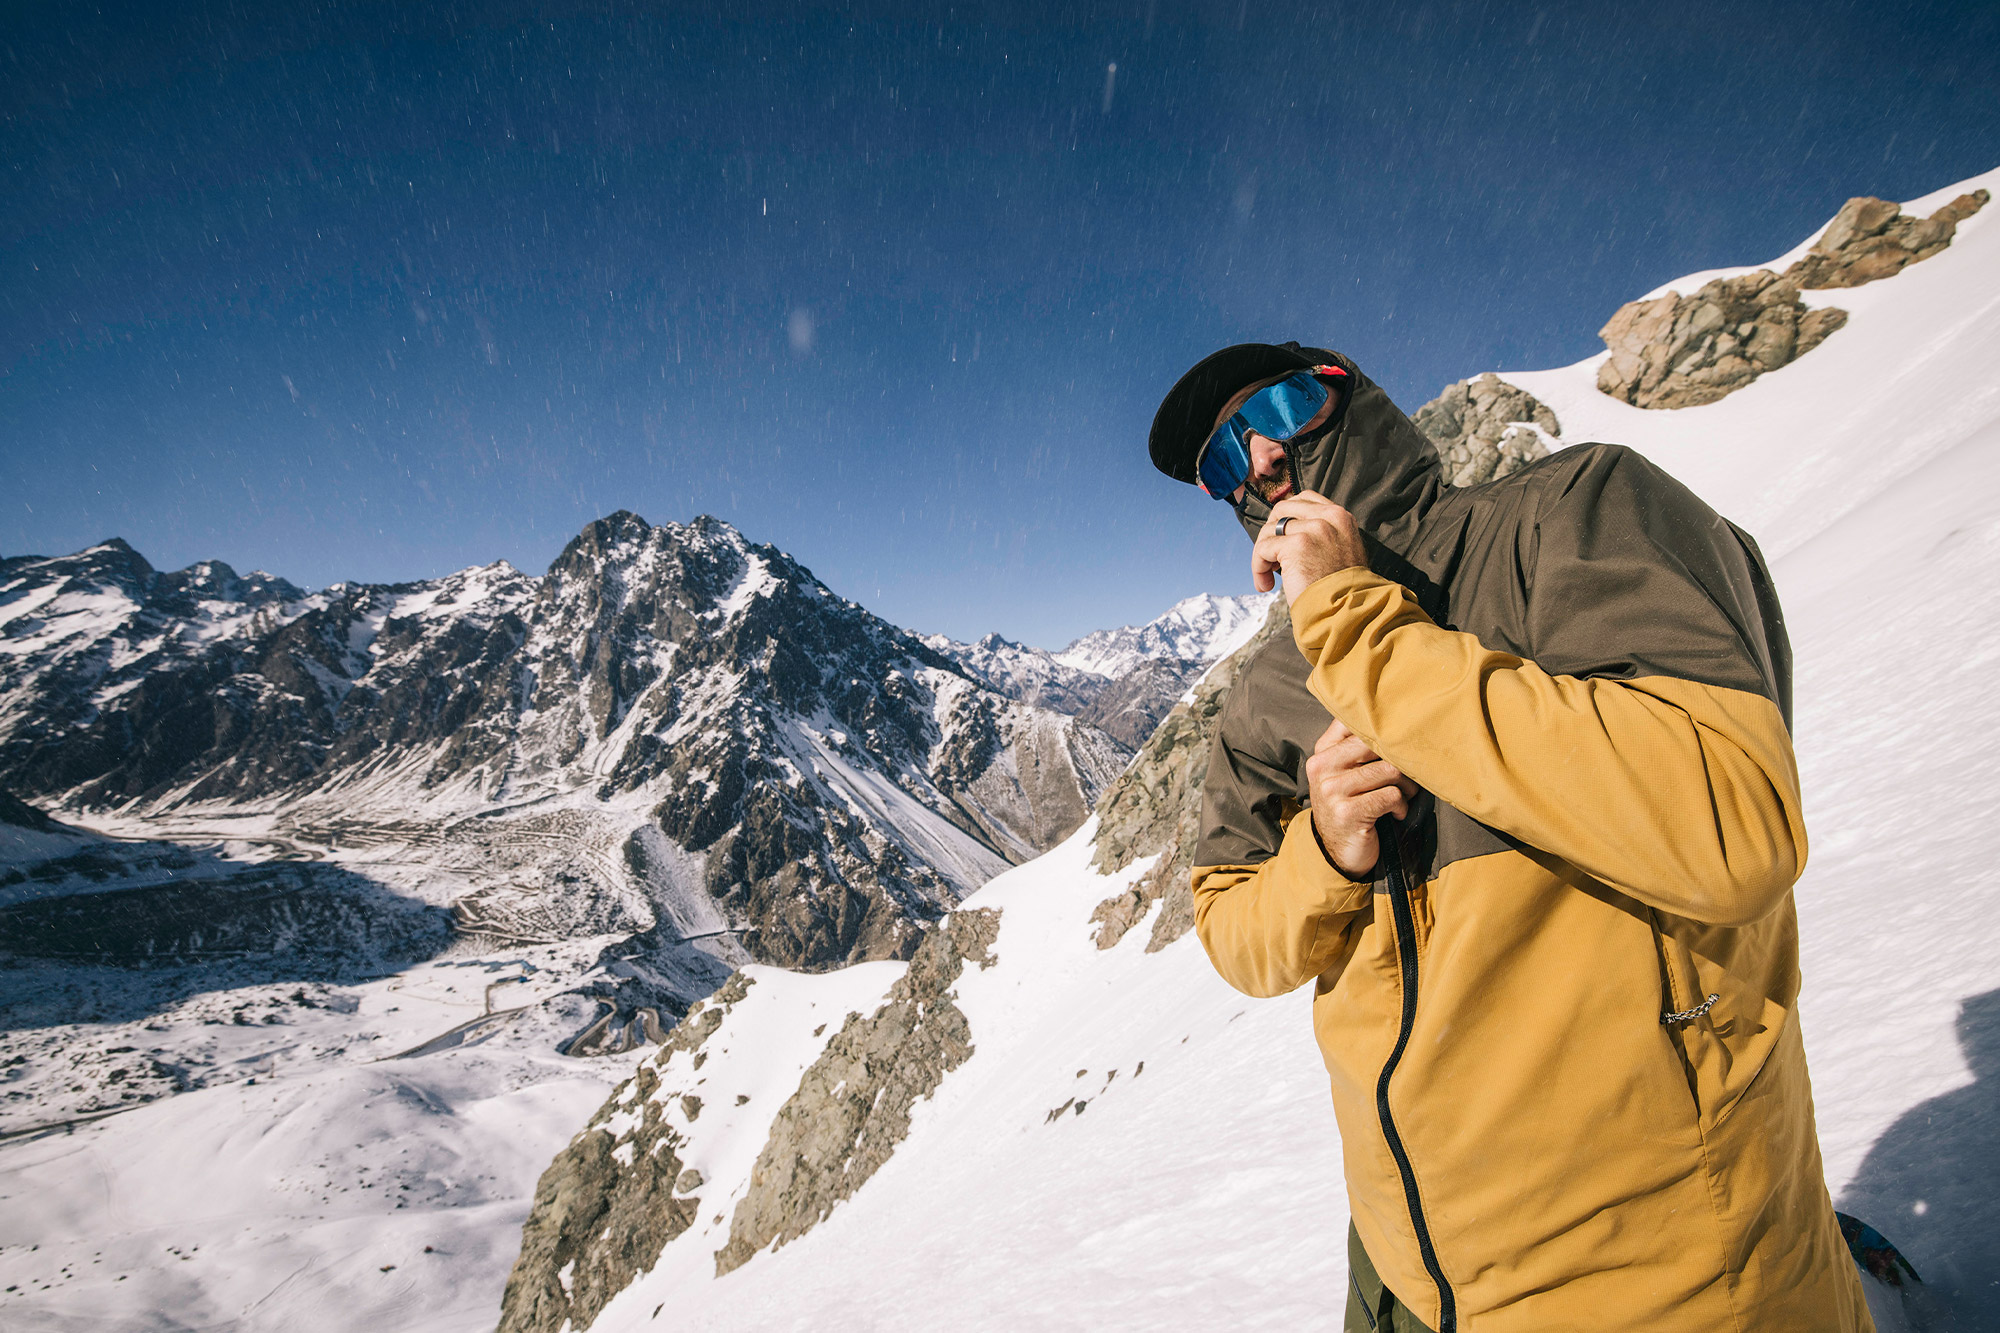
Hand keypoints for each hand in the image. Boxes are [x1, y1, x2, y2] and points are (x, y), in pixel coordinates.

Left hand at [1251, 491, 1368, 604]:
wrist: (1347, 611)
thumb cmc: (1341, 589)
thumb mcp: (1342, 550)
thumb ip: (1323, 533)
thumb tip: (1287, 527)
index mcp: (1341, 517)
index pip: (1304, 499)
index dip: (1285, 518)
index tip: (1281, 539)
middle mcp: (1328, 518)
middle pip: (1281, 509)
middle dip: (1270, 532)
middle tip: (1271, 557)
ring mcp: (1313, 529)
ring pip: (1269, 529)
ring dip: (1262, 554)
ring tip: (1268, 576)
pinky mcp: (1297, 545)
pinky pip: (1263, 549)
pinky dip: (1258, 567)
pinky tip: (1265, 584)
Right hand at [1305, 717, 1416, 877]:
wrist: (1336, 853)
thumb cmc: (1350, 807)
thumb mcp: (1345, 775)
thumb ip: (1357, 749)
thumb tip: (1396, 721)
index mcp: (1322, 753)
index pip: (1354, 723)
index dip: (1384, 730)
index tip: (1399, 742)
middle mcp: (1322, 768)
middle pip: (1378, 744)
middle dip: (1403, 759)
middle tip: (1410, 775)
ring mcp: (1332, 791)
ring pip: (1389, 770)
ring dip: (1407, 786)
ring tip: (1405, 796)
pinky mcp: (1347, 813)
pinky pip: (1391, 796)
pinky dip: (1402, 805)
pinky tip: (1396, 813)